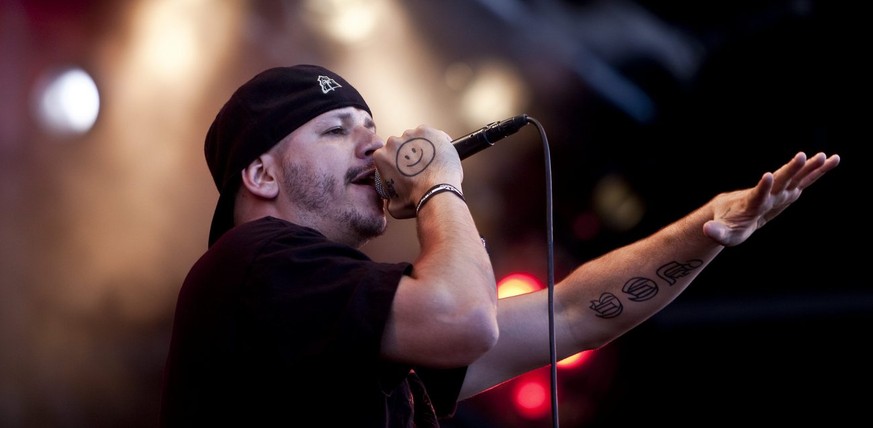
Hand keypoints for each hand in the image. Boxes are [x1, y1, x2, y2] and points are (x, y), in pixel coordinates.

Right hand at [374, 126, 463, 218]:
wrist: (437, 193)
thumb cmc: (416, 199)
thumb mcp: (393, 205)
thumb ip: (389, 197)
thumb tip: (391, 197)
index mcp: (381, 156)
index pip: (387, 156)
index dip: (396, 163)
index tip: (404, 169)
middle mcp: (394, 142)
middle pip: (400, 145)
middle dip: (408, 154)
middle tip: (419, 168)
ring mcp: (412, 135)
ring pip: (416, 138)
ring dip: (421, 147)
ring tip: (431, 162)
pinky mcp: (428, 132)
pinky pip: (432, 134)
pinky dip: (436, 142)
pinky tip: (439, 154)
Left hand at [703, 152, 840, 246]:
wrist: (731, 210)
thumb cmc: (727, 224)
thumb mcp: (722, 232)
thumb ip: (716, 232)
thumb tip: (707, 230)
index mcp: (751, 203)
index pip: (757, 195)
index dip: (763, 187)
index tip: (767, 175)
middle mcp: (767, 194)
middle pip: (780, 180)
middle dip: (790, 170)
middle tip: (801, 156)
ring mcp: (779, 192)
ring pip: (795, 177)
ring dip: (809, 168)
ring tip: (824, 156)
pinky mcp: (788, 192)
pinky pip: (806, 181)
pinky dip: (819, 171)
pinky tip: (834, 160)